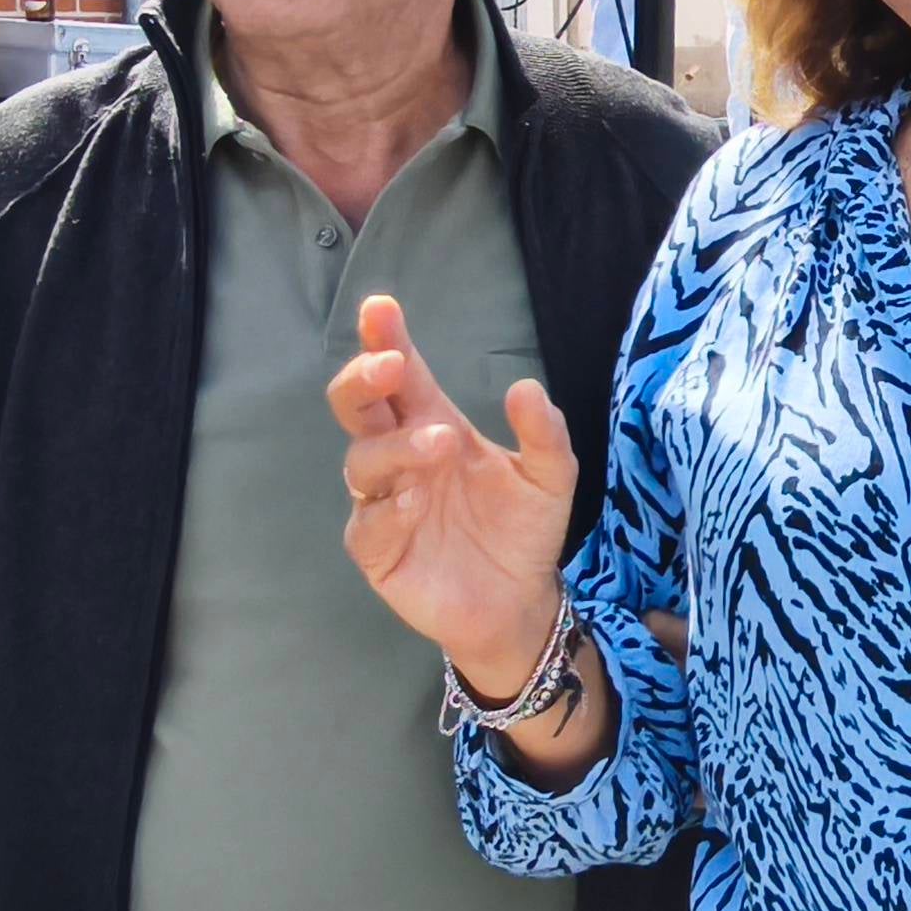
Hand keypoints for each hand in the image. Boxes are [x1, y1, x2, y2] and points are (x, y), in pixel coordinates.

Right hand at [327, 296, 578, 694]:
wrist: (519, 602)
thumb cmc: (523, 530)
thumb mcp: (551, 477)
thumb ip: (544, 433)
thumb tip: (526, 387)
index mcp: (433, 425)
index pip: (402, 375)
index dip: (386, 340)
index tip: (381, 308)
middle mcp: (401, 456)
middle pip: (359, 407)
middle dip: (364, 379)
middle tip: (388, 364)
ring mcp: (383, 502)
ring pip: (362, 461)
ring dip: (395, 447)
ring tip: (439, 445)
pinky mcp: (377, 550)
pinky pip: (369, 524)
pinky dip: (389, 510)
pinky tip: (416, 501)